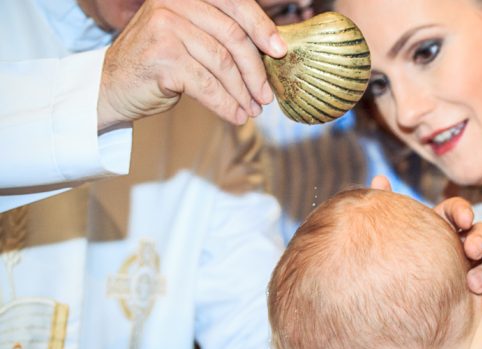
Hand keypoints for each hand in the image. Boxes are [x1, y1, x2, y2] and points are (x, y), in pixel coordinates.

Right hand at [98, 0, 286, 129]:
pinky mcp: (162, 58)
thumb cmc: (157, 64)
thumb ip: (220, 34)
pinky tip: (235, 116)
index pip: (234, 4)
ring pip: (223, 63)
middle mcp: (173, 3)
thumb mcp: (189, 38)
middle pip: (233, 36)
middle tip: (266, 95)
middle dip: (255, 70)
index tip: (280, 51)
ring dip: (242, 92)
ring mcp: (165, 28)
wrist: (111, 87)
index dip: (262, 27)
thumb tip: (271, 49)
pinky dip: (226, 104)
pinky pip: (207, 85)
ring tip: (252, 110)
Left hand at [371, 175, 481, 314]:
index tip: (461, 219)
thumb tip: (378, 178)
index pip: (458, 212)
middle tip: (470, 249)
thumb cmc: (399, 274)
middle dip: (481, 238)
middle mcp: (464, 251)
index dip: (462, 212)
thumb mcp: (392, 239)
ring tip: (474, 284)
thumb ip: (387, 209)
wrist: (401, 320)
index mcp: (442, 233)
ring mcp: (479, 275)